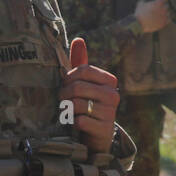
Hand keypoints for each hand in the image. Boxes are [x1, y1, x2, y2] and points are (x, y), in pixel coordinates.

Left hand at [60, 37, 119, 152]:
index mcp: (109, 81)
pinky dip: (73, 122)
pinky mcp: (103, 129)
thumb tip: (78, 39)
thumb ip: (81, 63)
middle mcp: (113, 95)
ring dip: (67, 109)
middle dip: (63, 94)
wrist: (97, 136)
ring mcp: (110, 112)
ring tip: (68, 111)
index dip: (68, 77)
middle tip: (61, 99)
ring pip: (77, 104)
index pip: (84, 70)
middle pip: (77, 87)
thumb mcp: (85, 84)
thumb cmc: (88, 104)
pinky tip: (76, 123)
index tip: (64, 84)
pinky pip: (79, 121)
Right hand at [134, 0, 170, 32]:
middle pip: (168, 4)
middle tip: (161, 6)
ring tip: (162, 12)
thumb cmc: (139, 13)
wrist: (138, 25)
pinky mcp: (164, 23)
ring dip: (167, 11)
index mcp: (158, 2)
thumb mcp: (140, 2)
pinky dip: (168, 17)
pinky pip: (170, 19)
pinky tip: (164, 17)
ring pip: (170, 12)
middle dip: (165, 4)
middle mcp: (163, 9)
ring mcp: (164, 16)